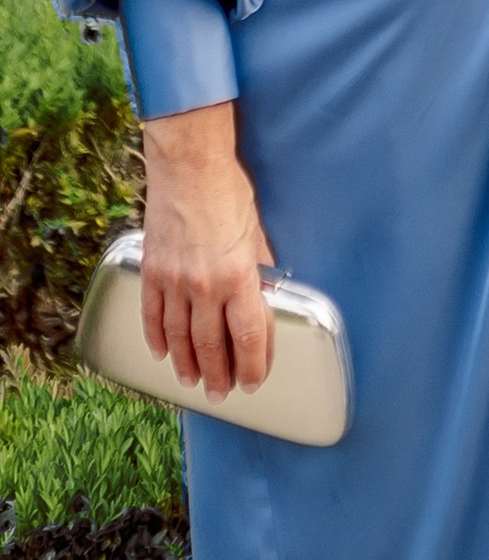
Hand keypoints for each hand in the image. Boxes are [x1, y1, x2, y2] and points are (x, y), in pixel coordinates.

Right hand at [140, 106, 274, 397]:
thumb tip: (265, 295)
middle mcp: (204, 285)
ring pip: (179, 336)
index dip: (252, 364)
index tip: (253, 380)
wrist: (188, 167)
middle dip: (217, 374)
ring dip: (186, 364)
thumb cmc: (228, 193)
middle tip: (221, 392)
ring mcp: (173, 280)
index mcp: (238, 276)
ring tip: (192, 382)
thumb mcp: (257, 234)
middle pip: (210, 344)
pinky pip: (152, 314)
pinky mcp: (152, 272)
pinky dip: (156, 337)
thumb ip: (261, 270)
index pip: (248, 335)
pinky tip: (161, 353)